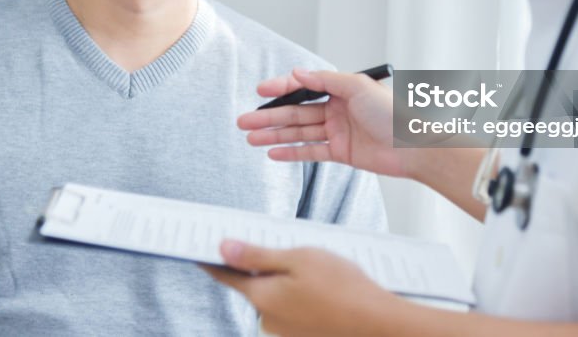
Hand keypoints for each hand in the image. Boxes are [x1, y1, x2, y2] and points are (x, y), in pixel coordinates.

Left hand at [202, 240, 399, 336]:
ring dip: (288, 284)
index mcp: (262, 297)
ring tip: (319, 272)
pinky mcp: (301, 336)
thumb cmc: (342, 286)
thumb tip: (223, 249)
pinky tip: (324, 290)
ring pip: (277, 298)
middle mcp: (268, 319)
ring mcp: (285, 332)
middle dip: (267, 269)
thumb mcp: (297, 258)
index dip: (213, 260)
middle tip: (292, 252)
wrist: (377, 323)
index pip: (226, 276)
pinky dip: (302, 298)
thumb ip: (256, 256)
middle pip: (255, 286)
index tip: (200, 250)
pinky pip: (293, 310)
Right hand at [239, 68, 405, 176]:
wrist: (414, 145)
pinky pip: (311, 152)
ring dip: (274, 135)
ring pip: (299, 132)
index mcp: (341, 89)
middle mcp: (337, 109)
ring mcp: (338, 131)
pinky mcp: (342, 153)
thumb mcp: (358, 86)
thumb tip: (297, 73)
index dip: (281, 89)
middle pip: (296, 112)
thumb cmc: (393, 113)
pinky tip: (272, 152)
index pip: (304, 87)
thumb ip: (325, 80)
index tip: (260, 91)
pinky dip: (291, 152)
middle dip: (269, 116)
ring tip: (250, 138)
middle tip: (244, 120)